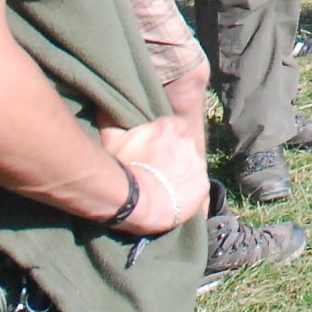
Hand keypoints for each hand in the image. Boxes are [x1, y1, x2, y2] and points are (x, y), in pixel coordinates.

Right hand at [103, 115, 210, 234]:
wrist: (133, 202)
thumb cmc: (121, 169)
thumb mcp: (113, 140)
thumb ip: (115, 122)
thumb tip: (108, 109)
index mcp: (170, 127)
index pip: (175, 127)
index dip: (166, 141)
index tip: (156, 153)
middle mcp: (188, 142)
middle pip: (184, 148)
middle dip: (174, 158)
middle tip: (157, 173)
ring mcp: (197, 164)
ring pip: (192, 168)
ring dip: (182, 176)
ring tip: (163, 190)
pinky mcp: (203, 186)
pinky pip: (198, 189)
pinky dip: (188, 194)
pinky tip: (172, 201)